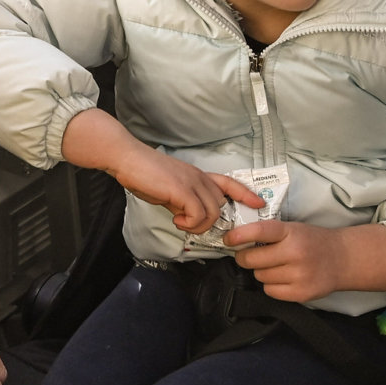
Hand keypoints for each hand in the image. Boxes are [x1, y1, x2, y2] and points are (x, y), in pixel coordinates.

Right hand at [58, 109, 262, 234]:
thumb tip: (187, 215)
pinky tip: (176, 219)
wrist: (127, 158)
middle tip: (191, 226)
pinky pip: (199, 215)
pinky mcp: (182, 190)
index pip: (229, 183)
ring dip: (198, 225)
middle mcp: (199, 178)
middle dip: (212, 222)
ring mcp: (192, 183)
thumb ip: (182, 200)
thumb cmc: (143, 172)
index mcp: (197, 175)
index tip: (258, 203)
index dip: (245, 194)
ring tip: (181, 222)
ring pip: (213, 213)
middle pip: (221, 205)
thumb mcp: (169, 187)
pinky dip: (190, 223)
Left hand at [226, 220, 385, 302]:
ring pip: (260, 276)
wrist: (343, 259)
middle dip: (246, 258)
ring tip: (275, 266)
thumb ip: (268, 234)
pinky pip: (271, 291)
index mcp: (290, 232)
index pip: (258, 232)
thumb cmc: (312, 241)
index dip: (239, 236)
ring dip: (261, 272)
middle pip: (252, 259)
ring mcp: (300, 275)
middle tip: (249, 255)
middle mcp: (295, 253)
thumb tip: (236, 242)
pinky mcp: (302, 293)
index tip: (228, 240)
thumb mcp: (292, 229)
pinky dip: (272, 286)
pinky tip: (283, 278)